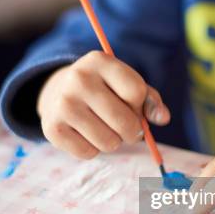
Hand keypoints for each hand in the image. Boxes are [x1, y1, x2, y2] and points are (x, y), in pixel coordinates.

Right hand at [37, 51, 169, 158]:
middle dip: (133, 131)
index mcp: (99, 61)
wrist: (58, 91)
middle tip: (127, 128)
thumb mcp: (127, 84)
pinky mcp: (52, 128)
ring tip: (104, 128)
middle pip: (125, 121)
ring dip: (114, 142)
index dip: (140, 105)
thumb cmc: (104, 89)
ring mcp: (63, 104)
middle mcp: (78, 79)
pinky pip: (89, 153)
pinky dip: (93, 149)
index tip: (131, 103)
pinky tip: (86, 134)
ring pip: (109, 142)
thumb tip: (162, 118)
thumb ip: (150, 100)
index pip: (136, 92)